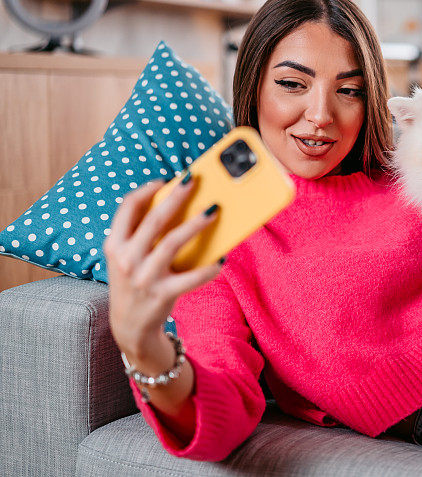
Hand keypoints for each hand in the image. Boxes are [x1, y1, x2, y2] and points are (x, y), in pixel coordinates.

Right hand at [104, 174, 221, 372]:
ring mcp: (143, 277)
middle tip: (194, 181)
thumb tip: (176, 205)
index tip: (165, 180)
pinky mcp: (162, 294)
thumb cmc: (135, 281)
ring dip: (196, 224)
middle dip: (176, 197)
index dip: (146, 190)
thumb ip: (141, 235)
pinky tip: (222, 259)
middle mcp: (126, 259)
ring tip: (213, 211)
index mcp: (114, 245)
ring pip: (173, 242)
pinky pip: (191, 278)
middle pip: (154, 219)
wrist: (129, 326)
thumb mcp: (127, 257)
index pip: (127, 207)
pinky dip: (209, 268)